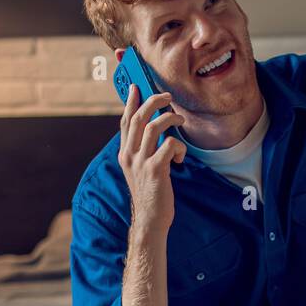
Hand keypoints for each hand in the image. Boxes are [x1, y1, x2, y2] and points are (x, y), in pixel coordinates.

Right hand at [118, 84, 186, 233]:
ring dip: (170, 119)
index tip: (136, 86)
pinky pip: (170, 145)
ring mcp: (141, 162)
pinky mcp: (155, 169)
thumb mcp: (140, 170)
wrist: (150, 219)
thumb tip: (153, 129)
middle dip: (153, 101)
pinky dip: (180, 147)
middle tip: (167, 97)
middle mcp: (129, 155)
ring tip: (180, 121)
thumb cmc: (150, 194)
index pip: (125, 121)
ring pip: (154, 126)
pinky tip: (181, 159)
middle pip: (138, 117)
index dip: (131, 102)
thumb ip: (142, 151)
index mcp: (124, 154)